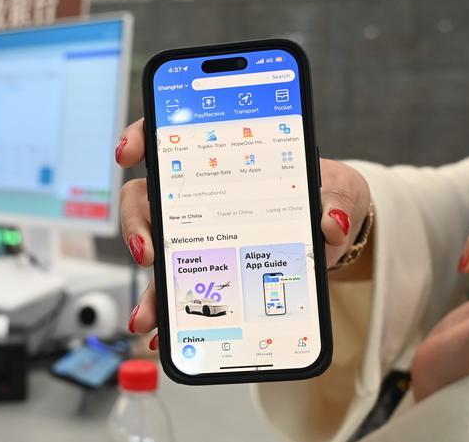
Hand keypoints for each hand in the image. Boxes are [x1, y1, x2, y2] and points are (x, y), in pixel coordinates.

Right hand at [115, 118, 374, 344]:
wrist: (336, 232)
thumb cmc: (329, 196)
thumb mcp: (339, 189)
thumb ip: (337, 200)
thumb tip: (330, 222)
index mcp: (229, 161)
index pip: (172, 137)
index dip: (143, 136)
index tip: (129, 154)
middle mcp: (203, 194)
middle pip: (147, 196)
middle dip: (136, 222)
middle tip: (149, 250)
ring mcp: (201, 232)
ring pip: (155, 247)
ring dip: (147, 281)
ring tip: (151, 313)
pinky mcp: (210, 268)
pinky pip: (177, 286)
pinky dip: (166, 309)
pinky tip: (162, 332)